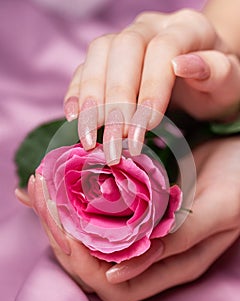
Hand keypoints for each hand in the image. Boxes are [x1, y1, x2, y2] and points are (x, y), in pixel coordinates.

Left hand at [16, 137, 239, 300]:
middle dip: (59, 232)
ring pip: (87, 235)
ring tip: (37, 186)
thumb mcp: (217, 210)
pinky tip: (52, 180)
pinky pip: (95, 208)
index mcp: (171, 263)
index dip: (81, 261)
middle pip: (91, 260)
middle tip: (38, 195)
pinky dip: (70, 196)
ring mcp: (141, 228)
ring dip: (59, 213)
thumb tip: (116, 272)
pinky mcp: (135, 205)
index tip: (60, 224)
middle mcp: (151, 252)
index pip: (112, 283)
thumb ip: (176, 242)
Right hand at [63, 10, 239, 164]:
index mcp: (187, 27)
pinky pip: (84, 68)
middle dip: (116, 100)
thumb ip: (215, 70)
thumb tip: (181, 64)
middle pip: (123, 50)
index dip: (151, 86)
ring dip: (89, 98)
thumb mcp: (228, 82)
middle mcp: (150, 28)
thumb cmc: (215, 84)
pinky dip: (76, 94)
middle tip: (114, 142)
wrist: (201, 78)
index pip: (163, 48)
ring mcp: (124, 40)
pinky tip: (74, 119)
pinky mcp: (107, 59)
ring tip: (89, 135)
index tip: (146, 127)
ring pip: (97, 55)